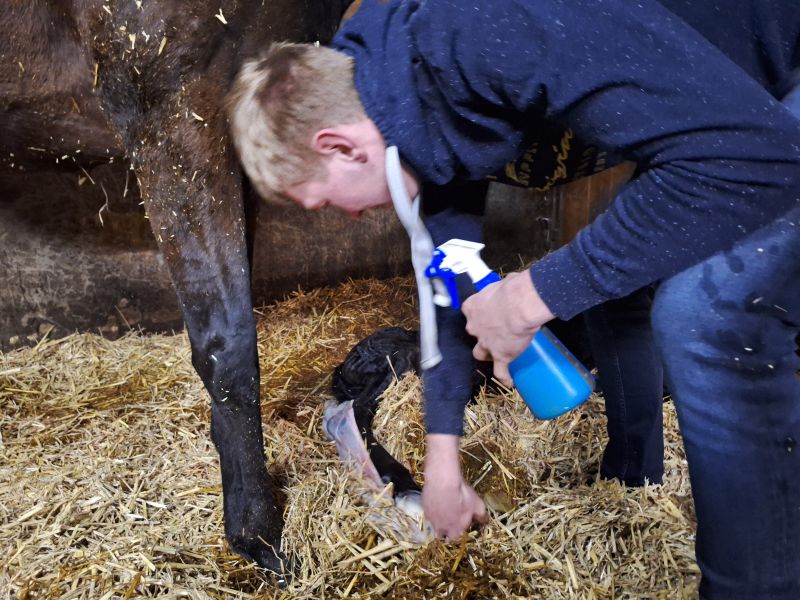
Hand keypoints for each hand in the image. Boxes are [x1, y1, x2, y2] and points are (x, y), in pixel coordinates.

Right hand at [423, 434, 486, 539]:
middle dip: (444, 530)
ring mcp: (430, 518)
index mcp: (454, 530)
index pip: (454, 539)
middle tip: (449, 520)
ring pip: (433, 523)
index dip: (457, 533)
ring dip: (437, 519)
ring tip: (442, 509)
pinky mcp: (424, 507)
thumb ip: (480, 516)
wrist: (443, 482)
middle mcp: (440, 527)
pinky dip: (432, 508)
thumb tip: (483, 521)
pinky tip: (436, 501)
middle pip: (440, 534)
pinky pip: (428, 511)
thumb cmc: (462, 495)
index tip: (459, 527)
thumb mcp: (477, 505)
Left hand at [461, 270, 554, 386]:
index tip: (484, 313)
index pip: (468, 311)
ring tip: (496, 354)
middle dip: (481, 333)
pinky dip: (504, 377)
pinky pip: (501, 371)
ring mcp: (486, 343)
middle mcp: (475, 327)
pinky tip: (508, 382)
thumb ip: (504, 286)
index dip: (477, 313)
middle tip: (494, 331)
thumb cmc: (513, 289)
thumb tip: (513, 281)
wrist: (520, 305)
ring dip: (487, 353)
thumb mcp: (504, 283)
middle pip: (473, 333)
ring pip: (480, 353)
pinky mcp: (500, 356)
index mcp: (473, 307)